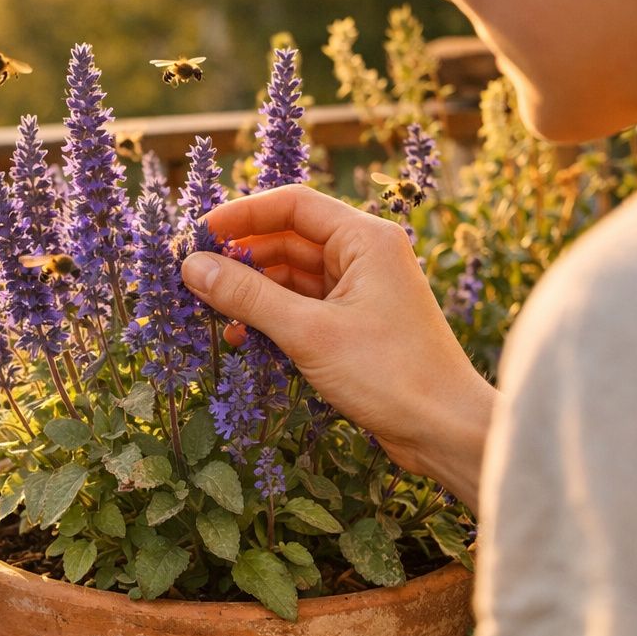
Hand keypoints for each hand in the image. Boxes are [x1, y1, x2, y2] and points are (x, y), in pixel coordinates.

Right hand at [180, 184, 494, 504]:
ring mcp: (361, 291)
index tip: (197, 235)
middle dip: (240, 257)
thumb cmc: (391, 374)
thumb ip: (247, 296)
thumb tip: (192, 267)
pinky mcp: (355, 324)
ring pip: (291, 276)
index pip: (292, 204)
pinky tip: (241, 336)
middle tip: (192, 277)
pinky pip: (302, 306)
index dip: (241, 215)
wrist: (444, 430)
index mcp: (365, 239)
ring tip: (210, 311)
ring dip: (251, 291)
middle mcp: (364, 256)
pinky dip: (271, 316)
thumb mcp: (308, 332)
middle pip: (288, 239)